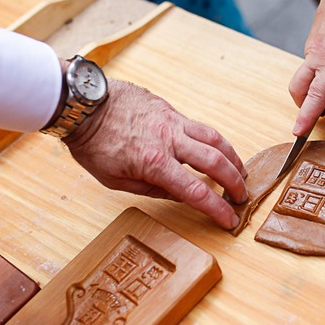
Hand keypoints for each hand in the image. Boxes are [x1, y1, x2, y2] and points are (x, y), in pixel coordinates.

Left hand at [63, 79, 247, 229]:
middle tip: (242, 196)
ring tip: (240, 171)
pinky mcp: (169, 109)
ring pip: (214, 138)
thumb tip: (178, 194)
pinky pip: (199, 126)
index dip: (217, 208)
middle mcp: (169, 139)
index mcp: (154, 162)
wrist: (82, 105)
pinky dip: (213, 140)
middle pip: (215, 162)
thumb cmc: (93, 143)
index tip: (229, 219)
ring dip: (232, 157)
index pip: (196, 191)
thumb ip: (151, 189)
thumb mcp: (115, 180)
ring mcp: (172, 121)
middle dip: (234, 182)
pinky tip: (215, 150)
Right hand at [289, 0, 324, 134]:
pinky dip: (319, 70)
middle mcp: (315, 57)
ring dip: (314, 86)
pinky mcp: (311, 41)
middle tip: (318, 112)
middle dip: (302, 106)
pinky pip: (311, 63)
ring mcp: (310, 48)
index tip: (297, 132)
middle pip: (297, 90)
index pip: (316, 97)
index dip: (306, 117)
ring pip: (304, 76)